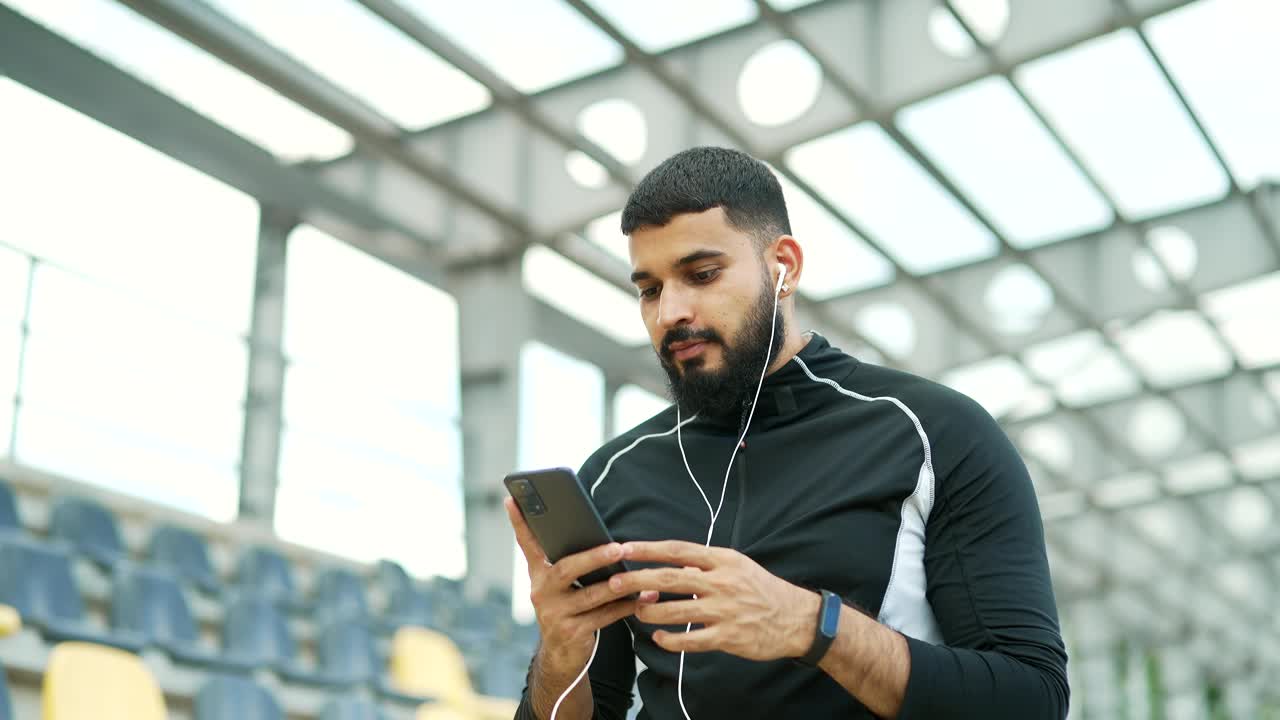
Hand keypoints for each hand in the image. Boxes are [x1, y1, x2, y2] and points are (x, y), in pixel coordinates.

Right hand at [505, 498, 657, 675]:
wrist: (561, 655)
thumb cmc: (567, 609)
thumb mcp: (560, 586)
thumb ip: (571, 562)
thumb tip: (605, 538)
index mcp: (539, 574)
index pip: (527, 543)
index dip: (519, 522)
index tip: (510, 498)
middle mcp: (542, 592)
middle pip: (568, 569)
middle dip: (595, 557)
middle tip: (619, 547)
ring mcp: (554, 614)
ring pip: (591, 595)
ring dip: (618, 585)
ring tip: (639, 575)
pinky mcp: (571, 633)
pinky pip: (604, 616)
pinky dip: (625, 607)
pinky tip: (644, 599)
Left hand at [608, 541, 819, 659]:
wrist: (795, 619)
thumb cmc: (762, 590)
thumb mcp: (737, 567)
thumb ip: (705, 565)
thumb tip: (672, 565)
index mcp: (723, 560)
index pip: (678, 550)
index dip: (648, 549)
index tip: (624, 547)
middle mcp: (722, 583)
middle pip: (670, 578)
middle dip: (637, 580)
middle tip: (614, 582)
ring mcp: (724, 611)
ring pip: (675, 611)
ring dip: (650, 612)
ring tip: (635, 612)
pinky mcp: (728, 637)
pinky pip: (691, 640)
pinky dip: (670, 640)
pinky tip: (658, 638)